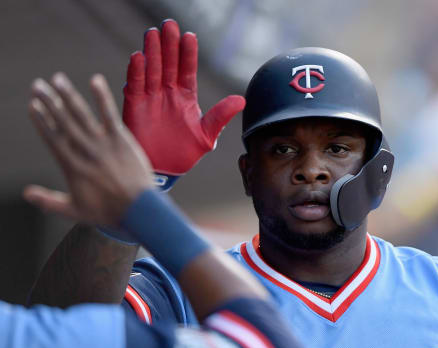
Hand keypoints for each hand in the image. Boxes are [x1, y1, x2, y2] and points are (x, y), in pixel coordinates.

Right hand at [24, 73, 153, 225]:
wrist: (137, 209)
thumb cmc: (107, 212)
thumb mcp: (73, 210)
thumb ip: (49, 201)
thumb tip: (26, 193)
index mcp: (71, 165)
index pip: (51, 137)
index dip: (41, 120)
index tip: (32, 105)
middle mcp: (84, 150)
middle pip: (63, 121)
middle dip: (49, 101)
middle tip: (37, 85)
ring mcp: (102, 143)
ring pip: (81, 114)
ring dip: (68, 95)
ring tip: (57, 79)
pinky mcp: (120, 139)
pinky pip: (109, 114)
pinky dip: (102, 97)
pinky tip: (95, 80)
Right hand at [123, 20, 244, 177]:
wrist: (163, 171)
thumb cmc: (185, 154)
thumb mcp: (206, 136)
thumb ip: (220, 117)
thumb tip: (241, 100)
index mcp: (186, 98)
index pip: (187, 71)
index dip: (188, 54)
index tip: (189, 36)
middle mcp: (168, 94)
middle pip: (168, 65)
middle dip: (168, 46)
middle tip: (169, 25)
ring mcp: (151, 99)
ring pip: (151, 70)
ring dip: (152, 53)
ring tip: (153, 34)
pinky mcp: (135, 107)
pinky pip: (135, 86)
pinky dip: (136, 72)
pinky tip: (138, 57)